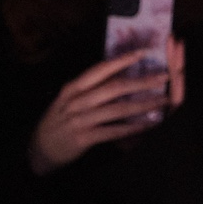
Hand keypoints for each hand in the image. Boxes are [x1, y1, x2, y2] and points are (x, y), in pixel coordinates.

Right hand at [28, 55, 171, 174]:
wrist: (38, 151)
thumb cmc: (58, 122)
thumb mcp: (68, 100)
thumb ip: (89, 89)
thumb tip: (117, 74)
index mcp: (73, 87)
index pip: (101, 68)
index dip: (123, 59)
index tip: (145, 52)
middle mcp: (76, 100)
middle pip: (114, 86)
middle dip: (142, 80)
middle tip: (165, 76)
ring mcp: (79, 119)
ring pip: (117, 108)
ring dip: (143, 103)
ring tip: (163, 100)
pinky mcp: (83, 138)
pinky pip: (113, 131)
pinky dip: (132, 127)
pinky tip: (148, 125)